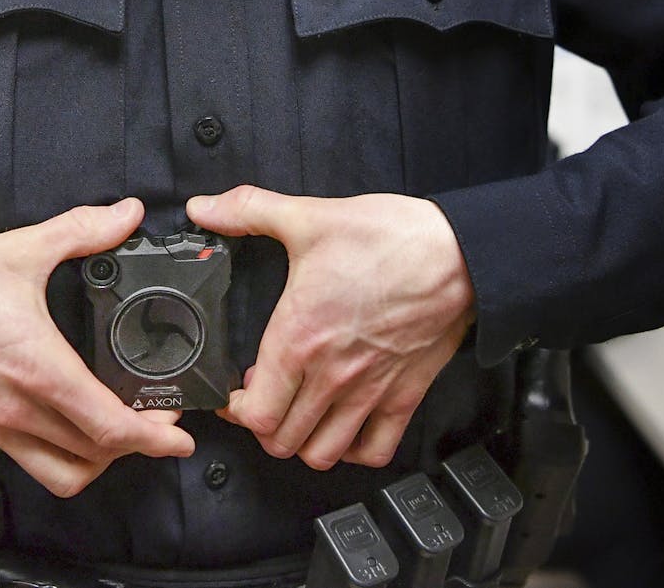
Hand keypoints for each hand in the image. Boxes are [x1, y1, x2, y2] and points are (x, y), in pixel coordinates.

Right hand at [0, 198, 194, 496]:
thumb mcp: (18, 248)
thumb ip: (80, 231)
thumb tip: (124, 215)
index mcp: (37, 370)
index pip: (110, 427)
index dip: (155, 437)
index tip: (181, 434)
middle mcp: (18, 409)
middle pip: (95, 458)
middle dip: (138, 447)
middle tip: (160, 420)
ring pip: (63, 473)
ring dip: (99, 461)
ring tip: (118, 430)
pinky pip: (31, 461)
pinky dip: (63, 456)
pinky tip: (73, 423)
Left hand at [187, 186, 474, 470]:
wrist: (459, 253)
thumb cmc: (391, 239)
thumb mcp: (309, 217)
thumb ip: (248, 210)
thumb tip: (204, 208)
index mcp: (299, 338)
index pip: (255, 412)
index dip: (236, 410)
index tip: (235, 393)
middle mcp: (331, 375)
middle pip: (282, 441)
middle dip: (264, 426)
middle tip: (265, 400)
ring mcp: (369, 392)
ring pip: (323, 454)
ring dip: (304, 442)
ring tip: (300, 415)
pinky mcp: (404, 396)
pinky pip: (375, 450)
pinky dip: (355, 450)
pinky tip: (345, 425)